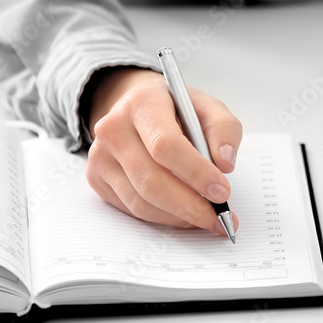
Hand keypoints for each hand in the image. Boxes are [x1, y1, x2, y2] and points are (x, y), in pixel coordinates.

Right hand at [83, 67, 242, 235]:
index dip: (196, 172)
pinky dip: (163, 218)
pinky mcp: (97, 179)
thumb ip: (223, 129)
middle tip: (219, 216)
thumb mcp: (207, 106)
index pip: (166, 145)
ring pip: (141, 201)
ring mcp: (101, 156)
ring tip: (207, 219)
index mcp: (142, 104)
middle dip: (190, 205)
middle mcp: (114, 130)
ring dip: (179, 217)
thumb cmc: (175, 109)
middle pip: (151, 180)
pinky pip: (132, 209)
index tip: (222, 191)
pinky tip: (184, 215)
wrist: (137, 107)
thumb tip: (225, 163)